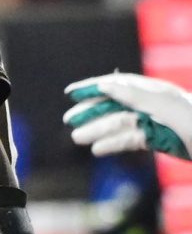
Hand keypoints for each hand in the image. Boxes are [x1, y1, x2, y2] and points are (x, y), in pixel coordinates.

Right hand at [64, 74, 191, 158]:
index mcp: (152, 91)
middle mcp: (150, 104)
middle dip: (91, 111)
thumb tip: (105, 84)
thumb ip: (133, 95)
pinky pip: (129, 139)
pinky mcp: (156, 139)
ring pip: (119, 124)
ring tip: (78, 138)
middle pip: (114, 105)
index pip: (116, 84)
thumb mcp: (163, 105)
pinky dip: (113, 143)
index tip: (71, 93)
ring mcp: (153, 122)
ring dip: (98, 130)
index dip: (93, 87)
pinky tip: (98, 149)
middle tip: (69, 121)